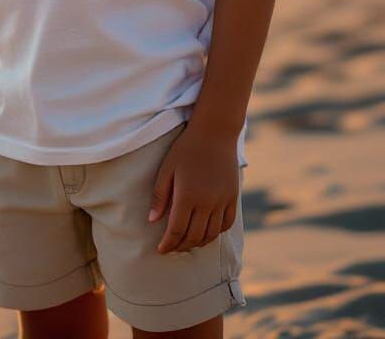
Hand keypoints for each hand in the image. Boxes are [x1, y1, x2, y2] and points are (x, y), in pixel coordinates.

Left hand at [148, 121, 238, 253]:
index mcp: (187, 196)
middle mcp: (207, 203)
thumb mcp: (167, 168)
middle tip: (172, 248)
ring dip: (198, 243)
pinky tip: (206, 233)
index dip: (168, 244)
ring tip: (187, 243)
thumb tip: (152, 221)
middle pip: (194, 236)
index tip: (160, 250)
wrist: (215, 133)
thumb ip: (159, 196)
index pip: (176, 230)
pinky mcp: (233, 198)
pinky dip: (215, 233)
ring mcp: (222, 201)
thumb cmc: (186, 148)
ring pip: (211, 234)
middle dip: (181, 246)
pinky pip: (226, 224)